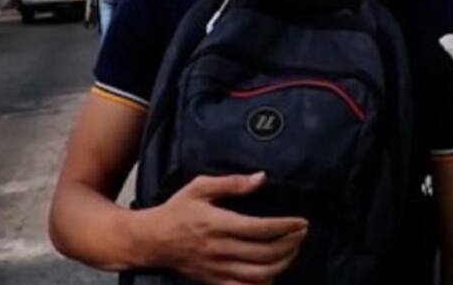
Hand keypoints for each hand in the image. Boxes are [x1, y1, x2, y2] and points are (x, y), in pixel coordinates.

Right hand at [138, 172, 308, 284]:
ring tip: (293, 250)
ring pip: (260, 274)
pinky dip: (263, 284)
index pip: (261, 229)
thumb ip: (232, 182)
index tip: (302, 221)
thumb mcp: (200, 187)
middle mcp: (220, 249)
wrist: (150, 241)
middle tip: (302, 233)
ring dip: (283, 263)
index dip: (286, 226)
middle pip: (266, 253)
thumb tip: (261, 178)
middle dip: (291, 243)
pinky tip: (274, 273)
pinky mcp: (214, 281)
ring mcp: (217, 269)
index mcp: (218, 224)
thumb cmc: (176, 211)